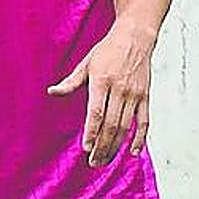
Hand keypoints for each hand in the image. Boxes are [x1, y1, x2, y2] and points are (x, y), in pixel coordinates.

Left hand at [47, 19, 156, 166]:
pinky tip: (133, 151)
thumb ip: (71, 81)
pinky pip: (144, 121)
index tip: (86, 148)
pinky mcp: (145, 96)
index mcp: (102, 81)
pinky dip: (140, 138)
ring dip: (116, 146)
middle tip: (94, 162)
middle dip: (102, 146)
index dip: (91, 132)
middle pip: (111, 124)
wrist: (136, 36)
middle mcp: (120, 89)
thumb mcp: (87, 62)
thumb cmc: (109, 49)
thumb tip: (52, 92)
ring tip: (105, 160)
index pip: (96, 113)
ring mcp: (134, 93)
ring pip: (125, 126)